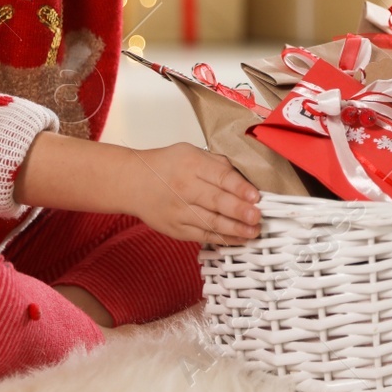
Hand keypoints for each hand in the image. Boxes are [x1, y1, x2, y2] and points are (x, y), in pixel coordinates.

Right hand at [122, 143, 260, 245]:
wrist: (133, 182)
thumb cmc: (165, 165)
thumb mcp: (190, 152)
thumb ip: (217, 164)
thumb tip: (244, 179)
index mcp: (191, 164)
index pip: (219, 176)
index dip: (239, 188)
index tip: (256, 196)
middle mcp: (184, 188)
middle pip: (216, 201)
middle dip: (239, 211)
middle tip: (257, 216)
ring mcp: (179, 211)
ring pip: (210, 222)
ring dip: (235, 229)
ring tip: (253, 231)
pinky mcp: (176, 229)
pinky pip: (202, 235)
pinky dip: (222, 239)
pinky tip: (237, 239)